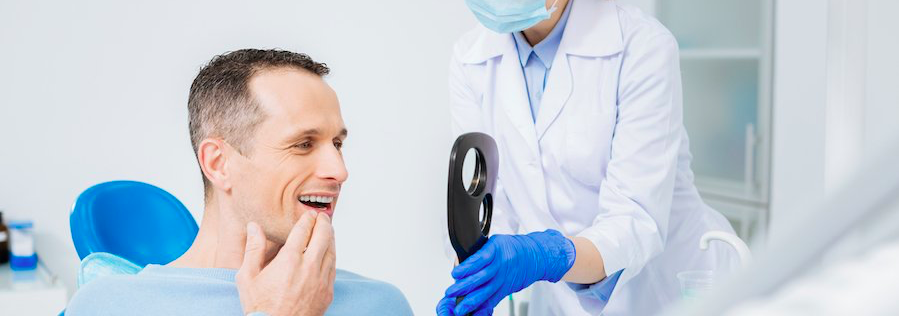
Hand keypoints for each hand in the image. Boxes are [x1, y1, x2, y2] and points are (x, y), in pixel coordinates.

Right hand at [237, 211, 336, 315]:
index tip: (309, 214)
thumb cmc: (260, 307)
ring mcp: (320, 280)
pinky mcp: (327, 292)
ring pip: (331, 251)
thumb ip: (253, 249)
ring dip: (330, 238)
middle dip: (323, 223)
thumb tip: (254, 227)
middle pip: (323, 237)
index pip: (303, 231)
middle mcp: (308, 268)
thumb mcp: (248, 277)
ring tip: (328, 230)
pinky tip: (329, 252)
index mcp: (289, 261)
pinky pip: (333, 268)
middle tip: (322, 217)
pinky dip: (332, 255)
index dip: (307, 220)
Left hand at [438, 229, 574, 314]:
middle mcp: (499, 266)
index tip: (455, 273)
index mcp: (495, 250)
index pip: (479, 260)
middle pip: (480, 278)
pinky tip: (475, 313)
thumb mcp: (494, 242)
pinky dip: (484, 308)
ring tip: (459, 308)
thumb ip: (479, 252)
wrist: (534, 255)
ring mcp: (503, 279)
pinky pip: (493, 300)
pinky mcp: (505, 289)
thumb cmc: (512, 248)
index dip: (467, 267)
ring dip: (471, 301)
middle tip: (451, 292)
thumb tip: (460, 263)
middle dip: (464, 287)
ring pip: (486, 292)